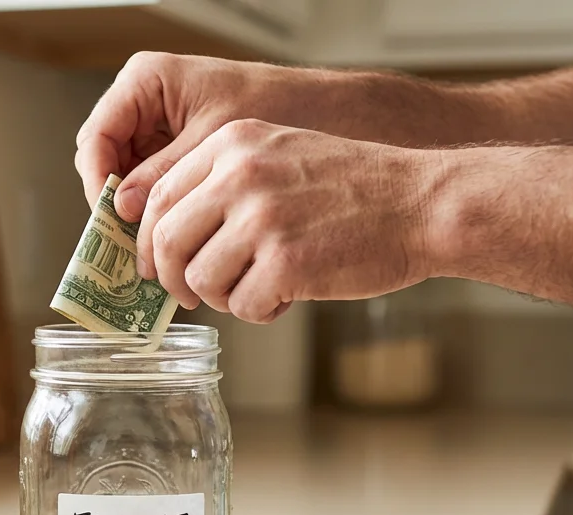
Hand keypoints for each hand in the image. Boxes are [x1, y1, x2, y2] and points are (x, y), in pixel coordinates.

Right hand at [75, 53, 335, 220]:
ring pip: (124, 177)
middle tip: (132, 245)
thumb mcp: (216, 142)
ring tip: (154, 250)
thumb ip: (164, 172)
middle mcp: (143, 102)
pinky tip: (172, 238)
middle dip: (116, 204)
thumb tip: (122, 208)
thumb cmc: (278, 105)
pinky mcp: (175, 149)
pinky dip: (158, 211)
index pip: (97, 137)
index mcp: (145, 82)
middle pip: (105, 161)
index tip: (114, 219)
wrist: (326, 109)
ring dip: (137, 214)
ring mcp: (157, 126)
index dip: (98, 181)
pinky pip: (151, 183)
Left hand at [137, 119, 436, 322]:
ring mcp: (262, 219)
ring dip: (222, 297)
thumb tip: (166, 237)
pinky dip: (260, 311)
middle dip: (171, 278)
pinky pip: (242, 305)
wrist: (423, 202)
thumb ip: (224, 183)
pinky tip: (288, 296)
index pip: (159, 197)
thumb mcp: (281, 154)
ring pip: (200, 279)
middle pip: (167, 241)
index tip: (157, 264)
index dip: (150, 241)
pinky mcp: (285, 263)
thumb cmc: (355, 189)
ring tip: (257, 288)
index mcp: (232, 144)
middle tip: (189, 295)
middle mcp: (240, 176)